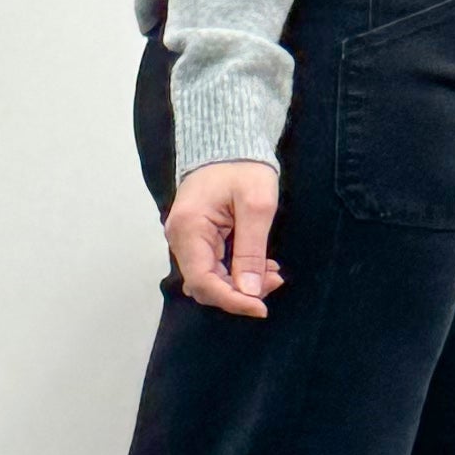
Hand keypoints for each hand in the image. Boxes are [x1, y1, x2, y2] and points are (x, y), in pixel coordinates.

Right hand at [168, 159, 280, 316]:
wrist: (229, 146)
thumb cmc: (243, 168)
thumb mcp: (257, 206)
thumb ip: (252, 250)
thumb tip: (249, 291)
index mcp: (188, 228)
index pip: (203, 280)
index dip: (232, 300)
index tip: (261, 307)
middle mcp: (179, 237)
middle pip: (205, 284)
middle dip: (240, 292)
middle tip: (275, 279)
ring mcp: (185, 238)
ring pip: (210, 278)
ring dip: (240, 284)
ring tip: (272, 271)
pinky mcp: (196, 238)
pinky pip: (212, 266)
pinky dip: (236, 273)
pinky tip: (260, 265)